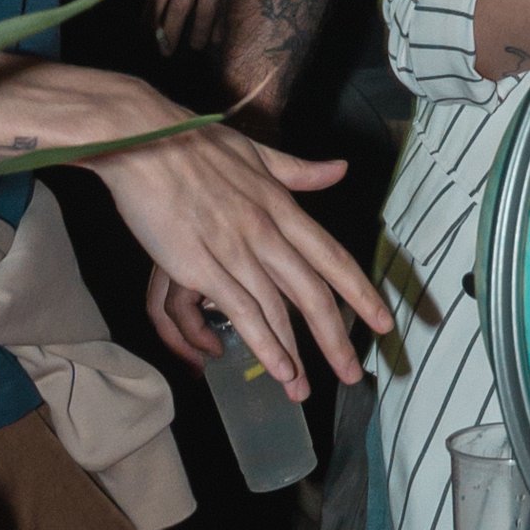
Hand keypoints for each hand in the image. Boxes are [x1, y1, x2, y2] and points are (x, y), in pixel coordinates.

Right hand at [89, 103, 389, 397]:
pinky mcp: (201, 266)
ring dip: (295, 354)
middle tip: (353, 373)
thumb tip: (340, 168)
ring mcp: (235, 249)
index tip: (384, 320)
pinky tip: (276, 368)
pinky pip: (240, 312)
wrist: (146, 142)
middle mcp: (266, 230)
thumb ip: (299, 171)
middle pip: (312, 292)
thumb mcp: (257, 153)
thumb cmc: (197, 145)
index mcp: (281, 205)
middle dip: (336, 337)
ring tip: (306, 388)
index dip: (359, 292)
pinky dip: (261, 343)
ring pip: (277, 310)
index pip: (332, 256)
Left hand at [152, 0, 236, 58]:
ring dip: (198, 37)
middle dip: (169, 35)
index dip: (150, 15)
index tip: (146, 31)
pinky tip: (218, 36)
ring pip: (203, 18)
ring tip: (196, 44)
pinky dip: (221, 29)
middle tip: (166, 51)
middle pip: (177, 10)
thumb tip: (163, 1)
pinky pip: (226, 15)